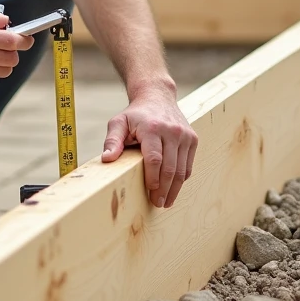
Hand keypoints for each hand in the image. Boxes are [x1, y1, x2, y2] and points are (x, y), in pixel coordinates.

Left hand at [100, 83, 197, 207]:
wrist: (157, 97)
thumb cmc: (135, 114)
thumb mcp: (118, 122)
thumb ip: (112, 141)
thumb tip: (107, 159)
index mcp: (152, 128)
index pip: (155, 159)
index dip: (153, 178)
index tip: (149, 192)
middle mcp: (172, 131)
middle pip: (170, 167)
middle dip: (164, 189)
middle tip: (158, 203)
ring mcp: (185, 135)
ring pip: (182, 169)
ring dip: (174, 189)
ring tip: (166, 201)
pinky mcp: (193, 139)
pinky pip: (188, 165)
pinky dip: (181, 178)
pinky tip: (173, 188)